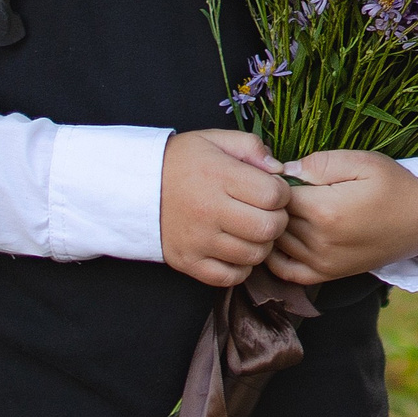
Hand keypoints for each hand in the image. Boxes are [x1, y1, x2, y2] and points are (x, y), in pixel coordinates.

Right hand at [160, 130, 290, 286]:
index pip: (274, 195)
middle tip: (267, 212)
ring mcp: (198, 241)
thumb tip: (280, 170)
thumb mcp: (215, 139)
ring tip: (251, 229)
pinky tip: (236, 248)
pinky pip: (231, 277)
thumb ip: (252, 147)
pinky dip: (241, 267)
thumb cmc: (181, 162)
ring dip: (262, 243)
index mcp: (218, 176)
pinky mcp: (189, 262)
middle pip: (269, 228)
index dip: (283, 192)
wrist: (134, 187)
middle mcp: (208, 211)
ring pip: (254, 255)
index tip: (273, 189)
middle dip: (278, 219)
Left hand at [263, 150, 417, 285]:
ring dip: (272, 225)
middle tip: (279, 188)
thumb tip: (282, 170)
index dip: (273, 181)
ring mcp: (322, 262)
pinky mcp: (326, 275)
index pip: (275, 195)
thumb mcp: (361, 161)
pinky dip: (275, 255)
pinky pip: (285, 270)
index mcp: (325, 210)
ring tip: (282, 208)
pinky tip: (281, 236)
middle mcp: (319, 241)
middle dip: (270, 203)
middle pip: (273, 219)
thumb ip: (319, 163)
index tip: (280, 171)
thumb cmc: (394, 185)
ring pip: (275, 243)